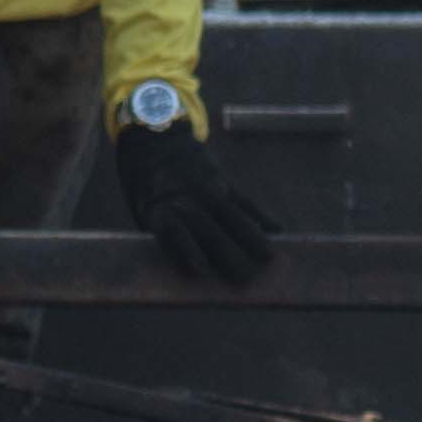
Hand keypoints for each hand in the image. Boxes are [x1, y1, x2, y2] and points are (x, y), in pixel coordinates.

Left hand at [110, 97, 274, 284]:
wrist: (155, 141)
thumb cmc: (148, 191)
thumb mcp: (144, 214)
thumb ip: (165, 240)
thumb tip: (192, 275)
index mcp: (160, 210)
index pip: (175, 233)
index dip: (187, 251)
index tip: (200, 272)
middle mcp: (186, 199)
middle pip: (211, 230)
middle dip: (229, 255)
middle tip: (246, 280)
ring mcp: (208, 190)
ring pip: (233, 216)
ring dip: (252, 238)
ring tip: (270, 259)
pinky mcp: (223, 183)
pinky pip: (245, 202)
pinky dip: (262, 217)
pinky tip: (277, 232)